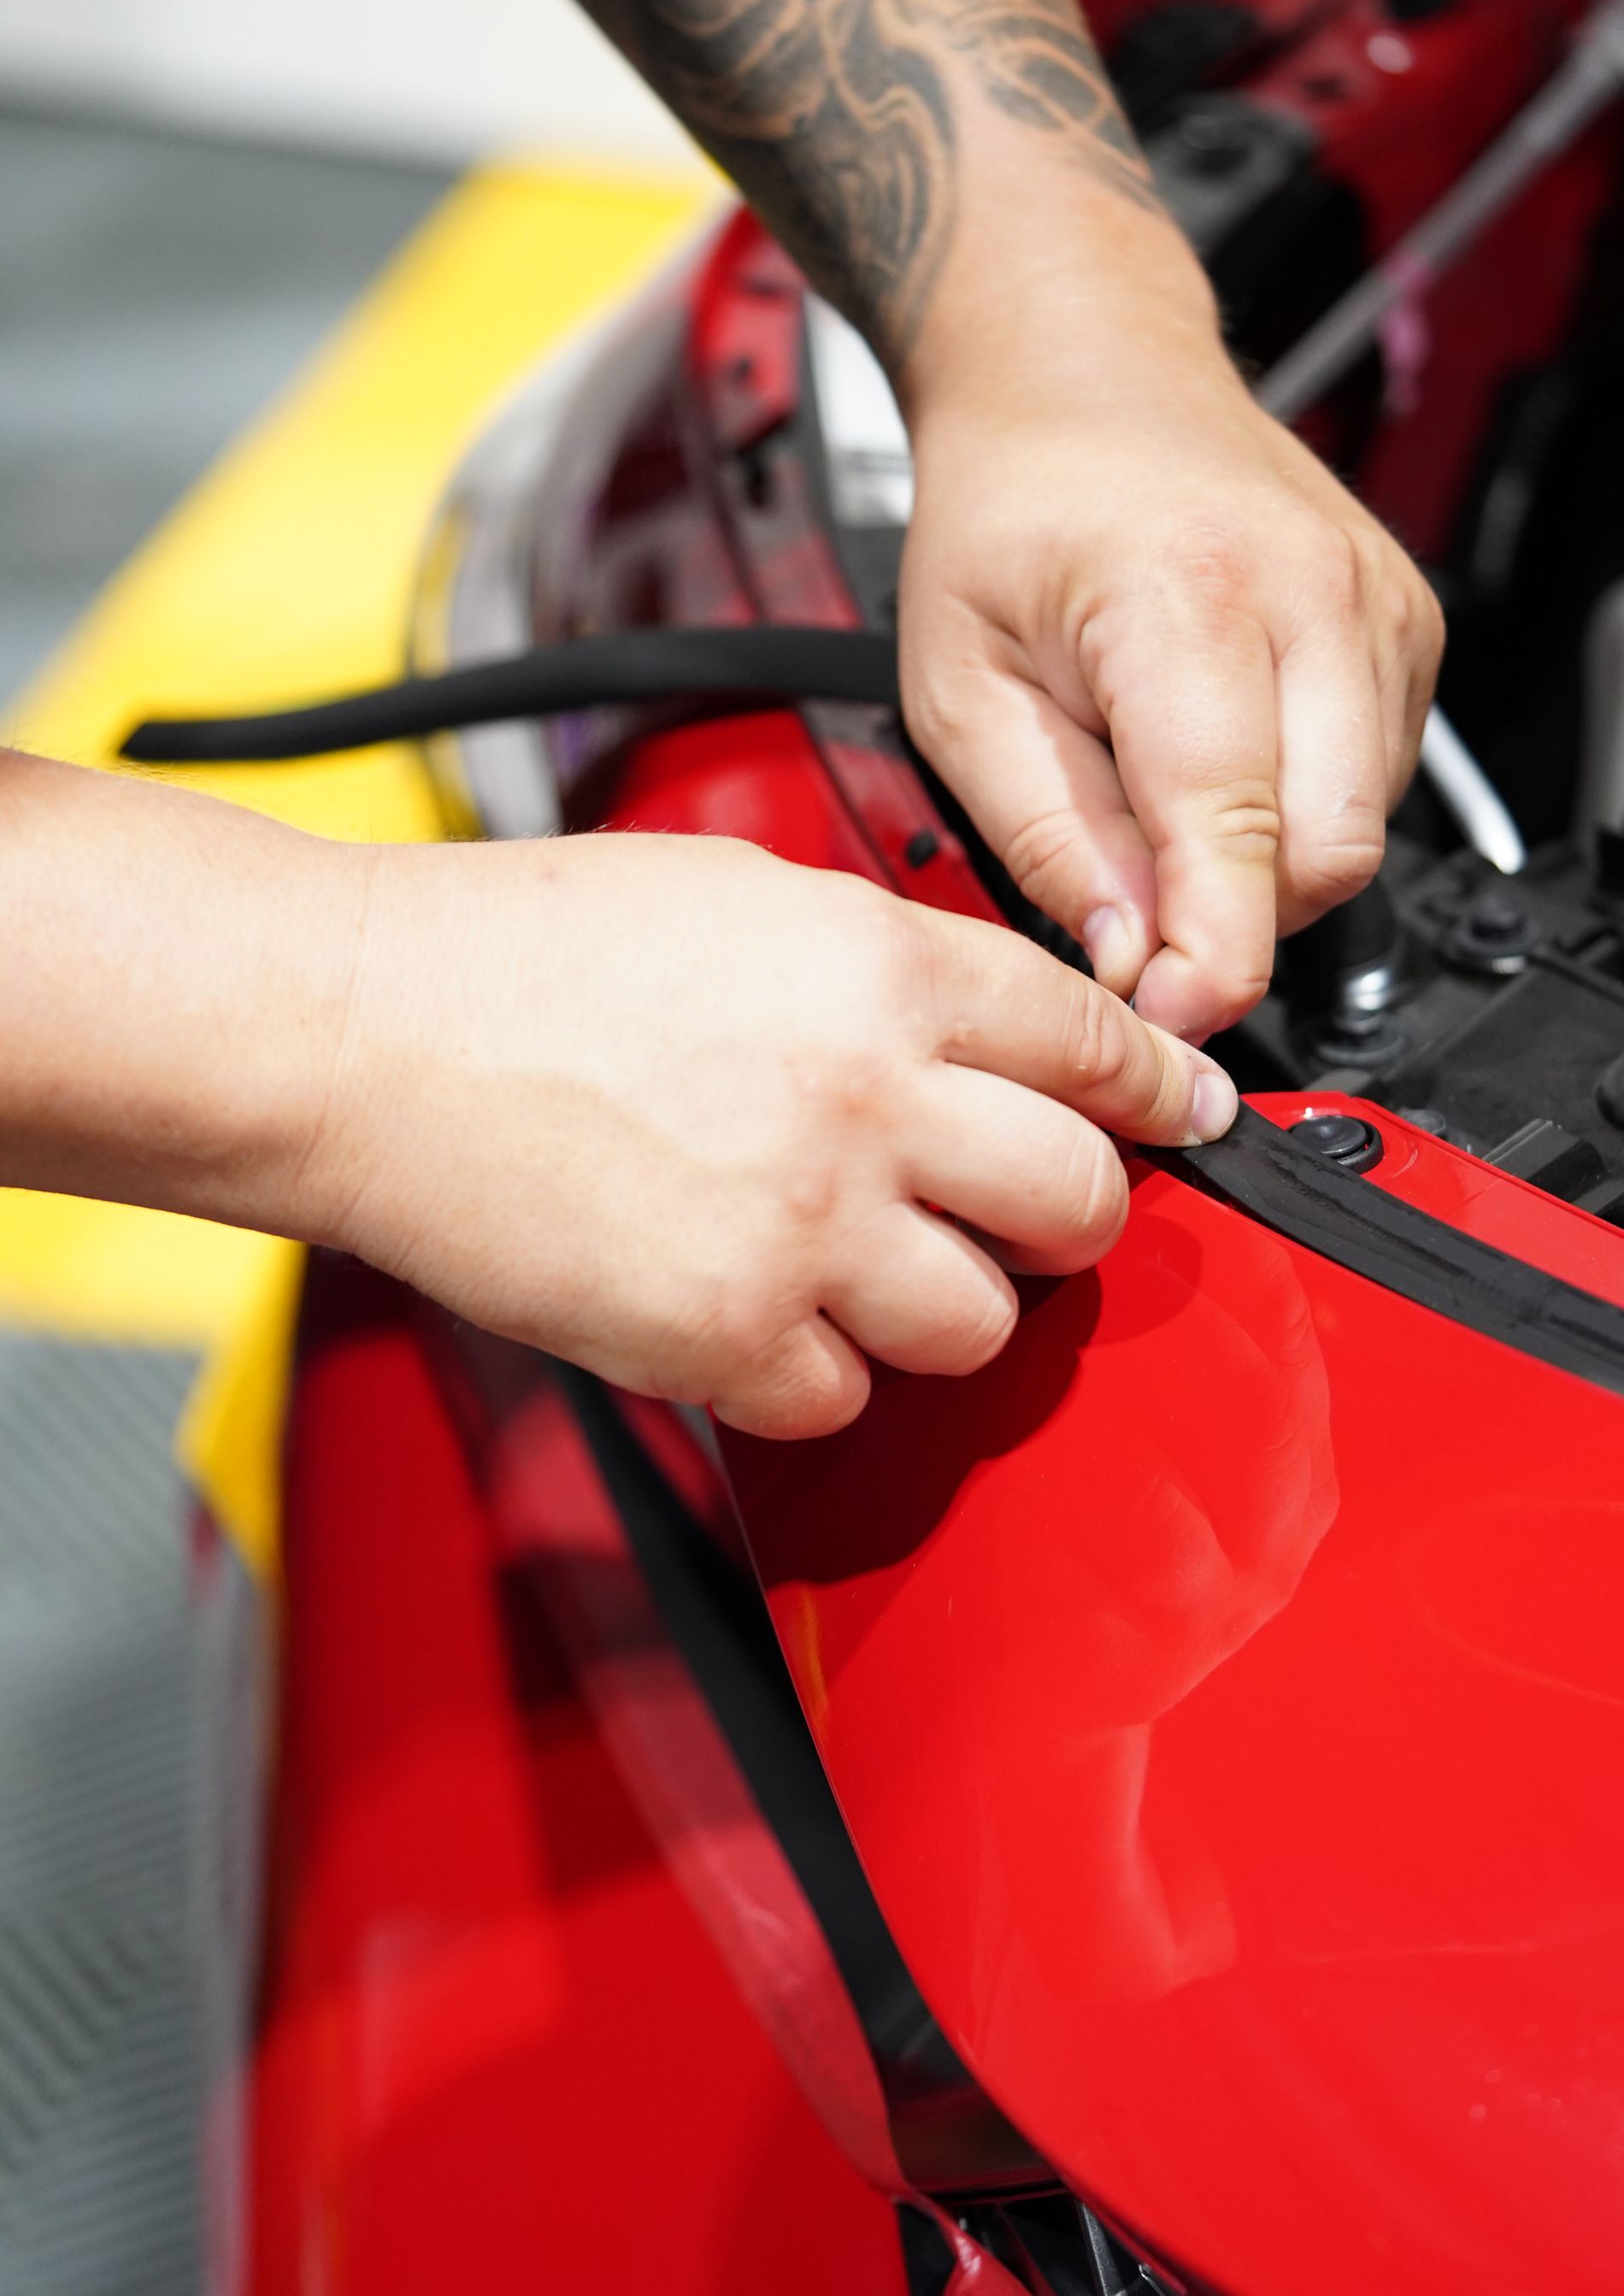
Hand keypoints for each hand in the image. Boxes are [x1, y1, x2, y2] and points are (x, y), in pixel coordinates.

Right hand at [311, 830, 1235, 1436]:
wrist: (367, 1035)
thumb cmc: (523, 952)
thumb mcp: (745, 895)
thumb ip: (892, 963)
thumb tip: (998, 1025)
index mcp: (885, 972)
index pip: (1101, 1045)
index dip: (1158, 1089)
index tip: (1179, 1116)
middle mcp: (869, 1102)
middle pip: (1081, 1202)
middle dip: (1071, 1212)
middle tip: (1026, 1208)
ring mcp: (805, 1232)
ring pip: (982, 1326)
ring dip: (944, 1304)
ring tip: (863, 1262)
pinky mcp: (726, 1339)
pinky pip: (847, 1400)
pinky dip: (818, 1373)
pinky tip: (759, 1308)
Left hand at [898, 241, 1443, 1043]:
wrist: (1080, 371)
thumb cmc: (1011, 508)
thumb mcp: (961, 688)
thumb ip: (1047, 835)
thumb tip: (1125, 957)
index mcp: (1190, 599)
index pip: (1238, 836)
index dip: (1208, 960)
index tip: (1163, 1017)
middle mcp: (1313, 594)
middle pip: (1325, 855)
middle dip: (1232, 917)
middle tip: (1135, 911)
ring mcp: (1378, 605)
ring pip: (1361, 829)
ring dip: (1262, 860)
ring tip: (1156, 790)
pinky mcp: (1407, 623)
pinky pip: (1375, 780)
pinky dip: (1296, 806)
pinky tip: (1217, 753)